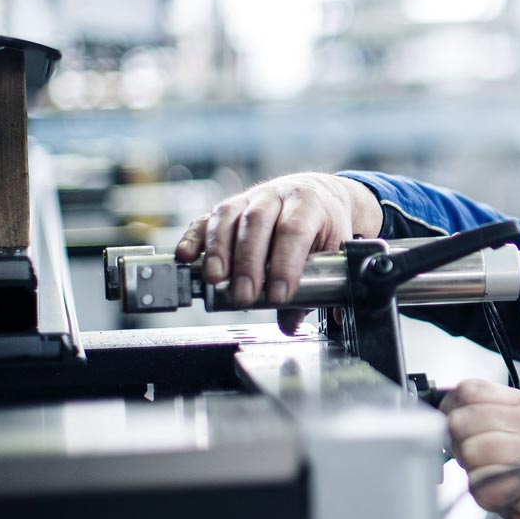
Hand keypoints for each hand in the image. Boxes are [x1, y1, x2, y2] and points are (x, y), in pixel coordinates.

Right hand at [175, 173, 380, 331]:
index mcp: (309, 204)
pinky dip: (193, 237)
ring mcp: (249, 198)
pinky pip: (206, 219)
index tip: (278, 295)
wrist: (320, 195)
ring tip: (215, 279)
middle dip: (247, 263)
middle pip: (257, 223)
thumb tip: (291, 323)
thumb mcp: (332, 251)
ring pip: (228, 217)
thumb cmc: (325, 226)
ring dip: (217, 250)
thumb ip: (318, 288)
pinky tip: (187, 257)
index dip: (284, 264)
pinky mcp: (228, 207)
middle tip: (243, 296)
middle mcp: (277, 196)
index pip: (294, 231)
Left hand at [442, 379, 519, 518]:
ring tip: (502, 484)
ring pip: (470, 451)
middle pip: (462, 420)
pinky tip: (509, 500)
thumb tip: (442, 416)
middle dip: (460, 450)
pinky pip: (482, 484)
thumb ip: (485, 425)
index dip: (452, 414)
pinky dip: (487, 499)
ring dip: (476, 477)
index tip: (460, 437)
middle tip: (486, 468)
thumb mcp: (517, 446)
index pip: (469, 390)